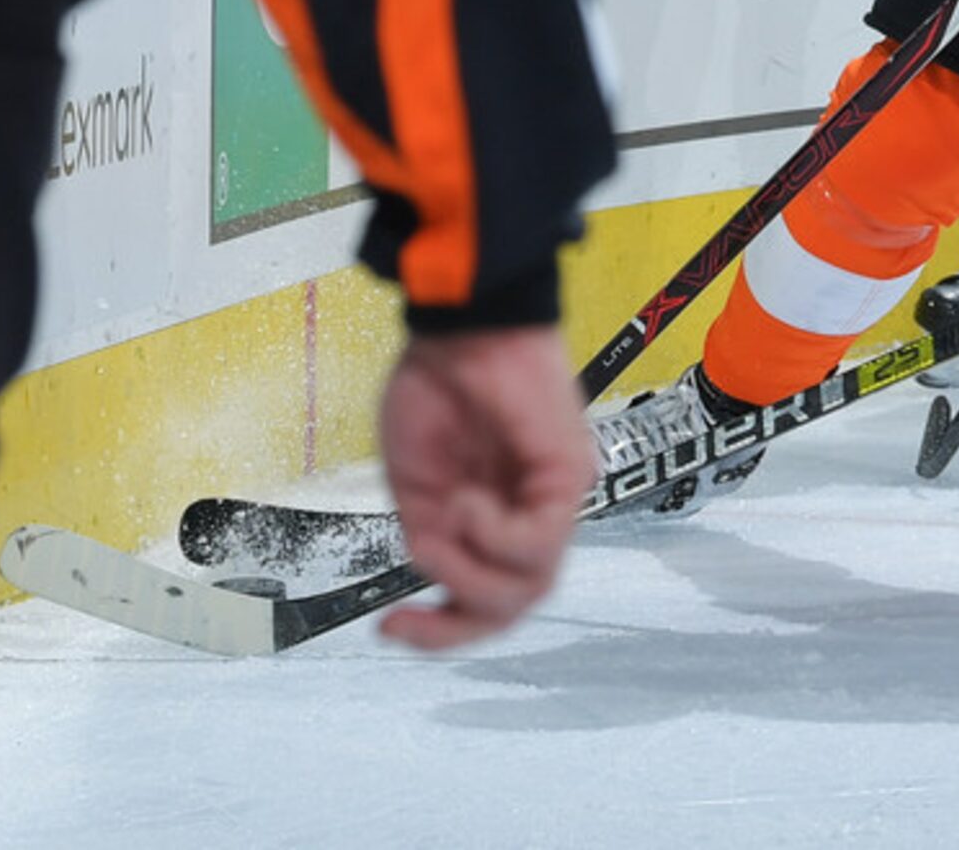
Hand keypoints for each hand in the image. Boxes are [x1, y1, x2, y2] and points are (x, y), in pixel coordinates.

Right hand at [377, 324, 593, 649]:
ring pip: (530, 586)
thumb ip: (432, 533)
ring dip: (471, 574)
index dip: (443, 630)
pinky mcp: (568, 474)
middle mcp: (533, 512)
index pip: (489, 596)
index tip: (390, 629)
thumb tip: (434, 568)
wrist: (459, 327)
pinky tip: (469, 502)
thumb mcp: (417, 480)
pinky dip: (494, 536)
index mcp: (496, 516)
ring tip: (445, 521)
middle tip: (406, 618)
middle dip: (455, 626)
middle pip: (516, 603)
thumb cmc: (437, 385)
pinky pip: (538, 543)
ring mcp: (555, 496)